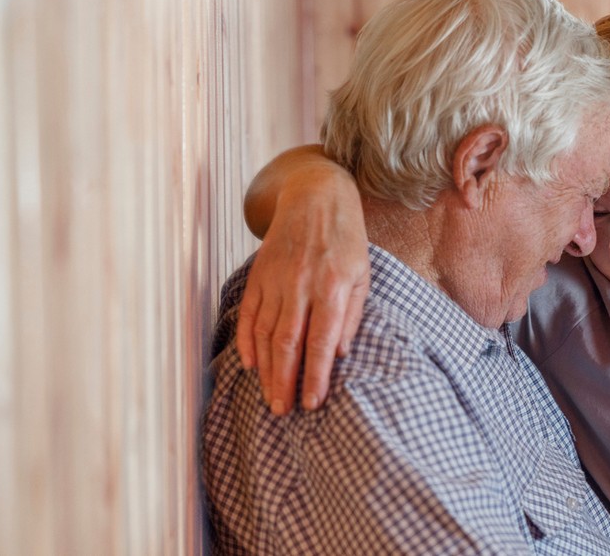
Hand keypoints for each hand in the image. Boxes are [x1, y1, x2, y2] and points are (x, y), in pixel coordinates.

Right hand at [235, 156, 368, 414]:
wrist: (315, 197)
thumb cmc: (346, 241)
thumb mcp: (362, 275)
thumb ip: (351, 315)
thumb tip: (339, 355)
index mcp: (332, 286)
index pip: (321, 340)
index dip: (315, 375)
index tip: (311, 403)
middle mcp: (300, 285)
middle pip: (288, 342)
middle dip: (284, 381)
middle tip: (282, 411)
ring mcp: (275, 280)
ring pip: (266, 333)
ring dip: (266, 369)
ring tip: (269, 397)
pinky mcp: (258, 275)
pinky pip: (249, 315)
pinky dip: (247, 341)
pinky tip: (250, 365)